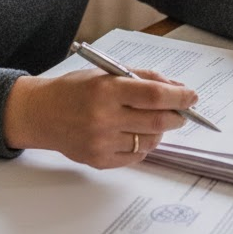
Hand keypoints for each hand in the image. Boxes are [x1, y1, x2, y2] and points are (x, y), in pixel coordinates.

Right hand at [2, 67, 197, 167]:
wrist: (40, 113)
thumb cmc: (75, 90)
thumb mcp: (106, 73)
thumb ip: (143, 78)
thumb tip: (177, 88)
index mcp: (106, 90)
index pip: (154, 95)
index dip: (179, 96)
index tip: (192, 96)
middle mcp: (103, 117)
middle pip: (157, 121)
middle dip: (177, 116)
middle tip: (181, 112)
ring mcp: (101, 142)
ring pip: (150, 141)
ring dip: (161, 131)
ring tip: (154, 121)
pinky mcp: (98, 160)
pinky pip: (136, 155)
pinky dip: (144, 145)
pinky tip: (135, 134)